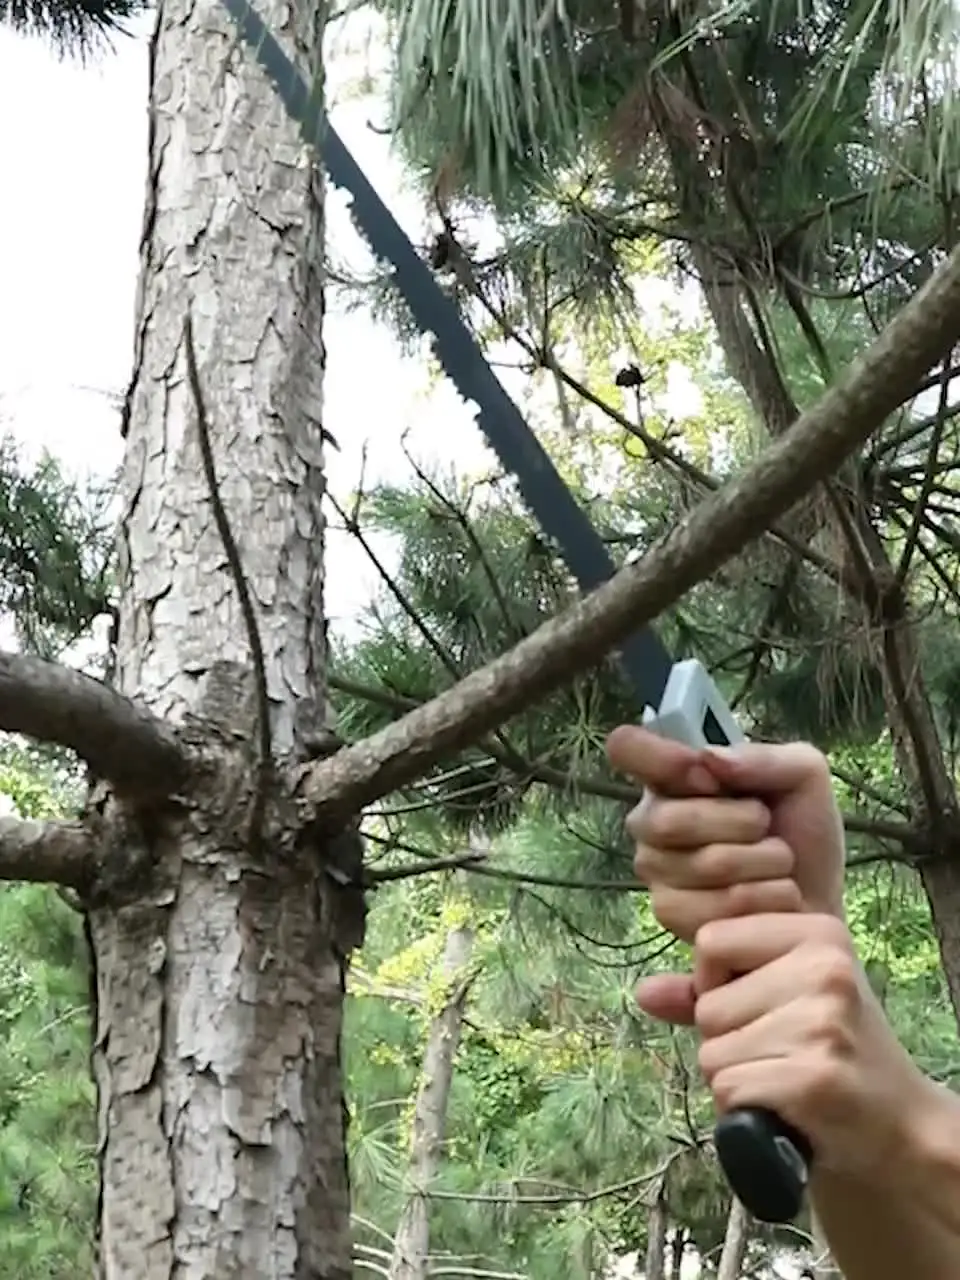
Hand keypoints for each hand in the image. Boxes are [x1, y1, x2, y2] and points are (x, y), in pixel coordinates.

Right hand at [605, 727, 846, 1021]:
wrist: (819, 898)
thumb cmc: (801, 832)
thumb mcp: (801, 776)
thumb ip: (763, 758)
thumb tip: (709, 758)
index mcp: (670, 775)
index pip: (627, 748)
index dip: (663, 759)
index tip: (707, 776)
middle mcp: (650, 819)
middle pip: (667, 820)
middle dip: (739, 823)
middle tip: (766, 825)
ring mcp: (654, 868)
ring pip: (701, 864)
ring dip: (760, 863)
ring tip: (777, 863)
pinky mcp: (669, 913)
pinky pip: (712, 905)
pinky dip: (761, 899)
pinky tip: (770, 895)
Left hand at [690, 911, 937, 1183]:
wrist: (894, 1123)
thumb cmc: (829, 1048)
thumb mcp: (779, 997)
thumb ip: (708, 989)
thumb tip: (643, 992)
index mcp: (816, 931)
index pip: (712, 939)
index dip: (716, 982)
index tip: (757, 1003)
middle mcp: (825, 967)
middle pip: (709, 1003)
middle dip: (725, 1037)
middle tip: (778, 1051)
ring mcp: (823, 1021)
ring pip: (713, 1050)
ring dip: (735, 1076)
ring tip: (784, 1077)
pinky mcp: (816, 1076)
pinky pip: (730, 1088)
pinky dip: (743, 1106)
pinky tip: (786, 1105)